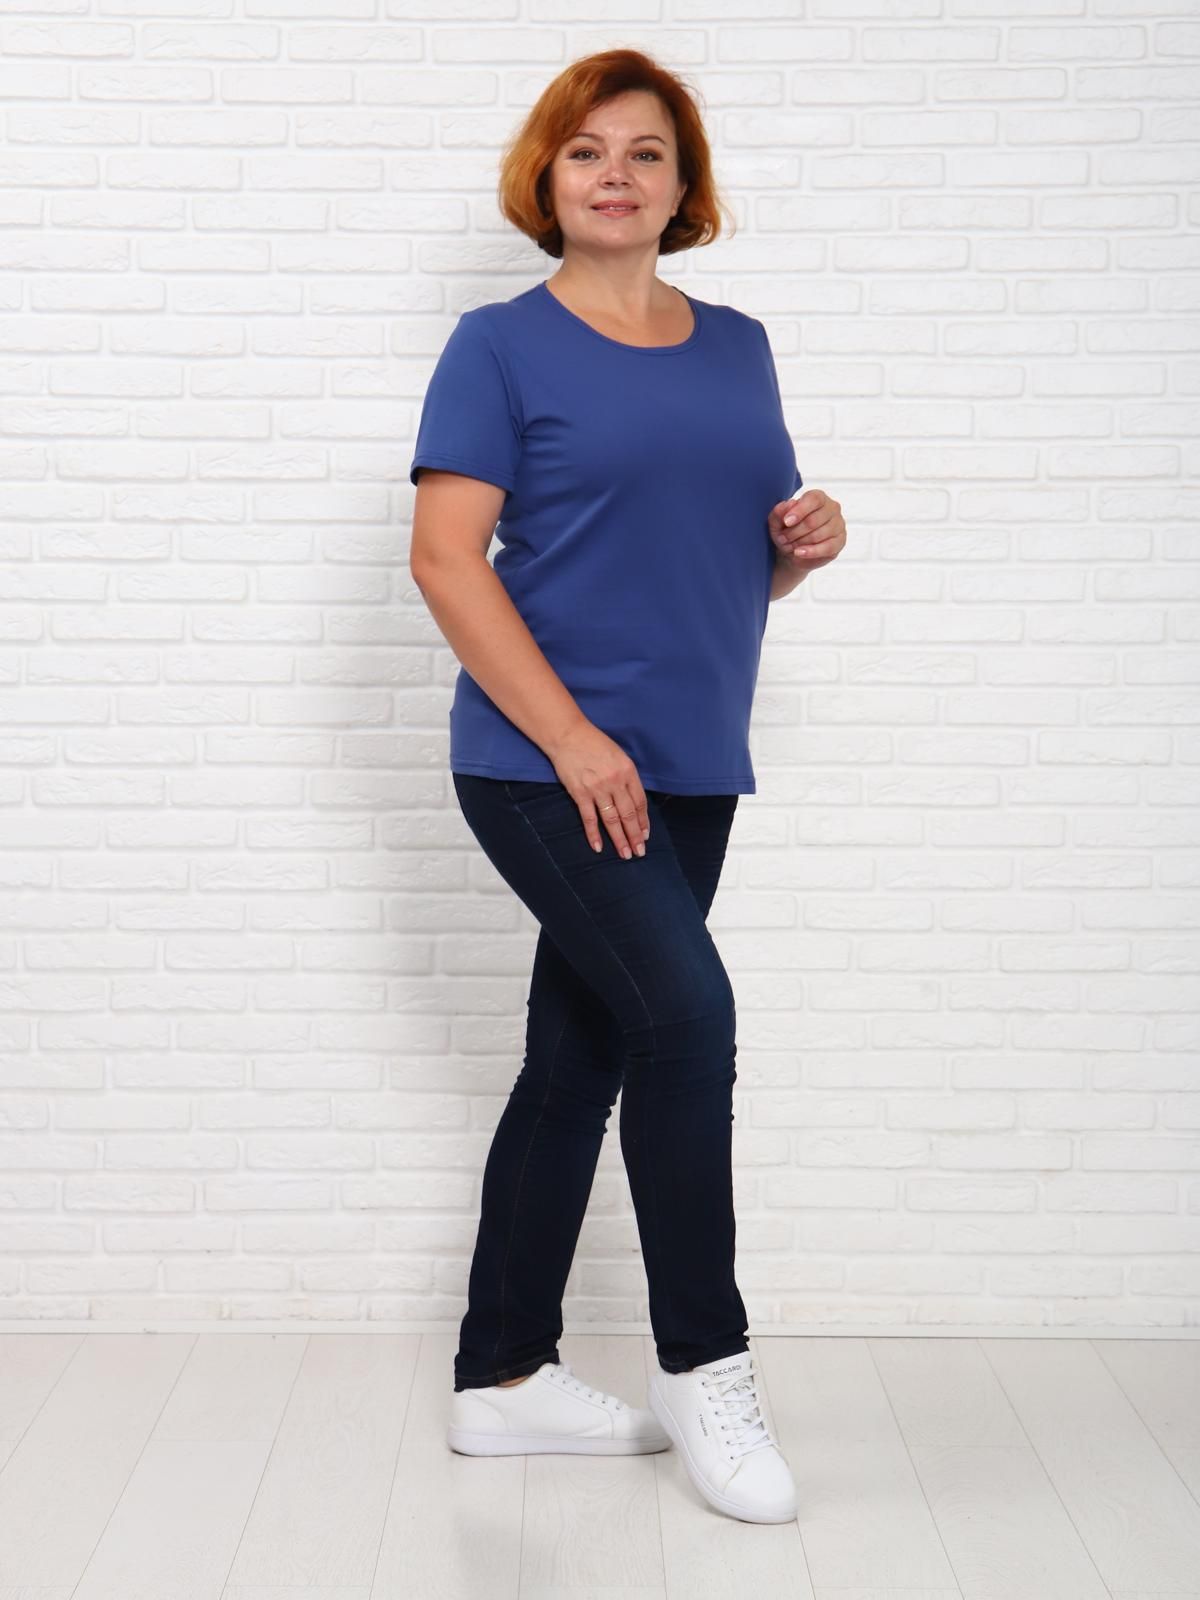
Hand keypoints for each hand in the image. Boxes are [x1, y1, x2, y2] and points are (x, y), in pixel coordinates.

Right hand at [547, 720, 649, 860]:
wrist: (568, 736)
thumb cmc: (594, 743)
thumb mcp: (619, 756)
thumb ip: (626, 777)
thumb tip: (632, 800)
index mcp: (628, 771)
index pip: (640, 802)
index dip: (643, 821)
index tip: (645, 835)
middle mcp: (615, 782)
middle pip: (628, 814)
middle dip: (635, 835)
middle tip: (639, 852)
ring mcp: (597, 789)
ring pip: (612, 819)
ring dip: (619, 839)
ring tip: (625, 854)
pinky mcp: (580, 793)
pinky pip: (589, 818)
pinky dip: (594, 834)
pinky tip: (598, 847)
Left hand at [768, 488, 845, 573]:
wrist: (792, 552)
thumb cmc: (787, 531)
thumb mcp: (777, 521)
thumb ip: (780, 511)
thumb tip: (789, 504)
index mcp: (819, 497)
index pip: (814, 499)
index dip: (799, 511)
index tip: (786, 522)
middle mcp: (832, 508)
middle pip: (813, 520)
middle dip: (794, 532)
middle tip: (782, 538)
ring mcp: (838, 525)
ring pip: (818, 535)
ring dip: (799, 543)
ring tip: (789, 546)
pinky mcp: (840, 542)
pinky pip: (827, 547)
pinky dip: (810, 552)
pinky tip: (798, 553)